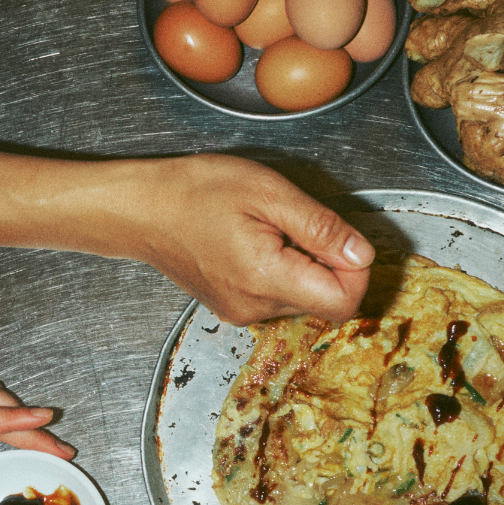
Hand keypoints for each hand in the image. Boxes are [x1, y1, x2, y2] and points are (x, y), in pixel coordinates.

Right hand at [130, 154, 374, 324]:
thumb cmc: (195, 192)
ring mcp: (242, 312)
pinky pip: (277, 297)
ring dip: (304, 265)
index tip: (341, 238)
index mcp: (266, 279)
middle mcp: (255, 307)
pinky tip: (256, 242)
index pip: (344, 302)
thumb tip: (362, 254)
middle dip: (328, 263)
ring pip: (303, 299)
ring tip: (269, 230)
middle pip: (325, 301)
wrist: (142, 209)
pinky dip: (282, 271)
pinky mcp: (233, 308)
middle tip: (297, 223)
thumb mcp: (268, 193)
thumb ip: (321, 227)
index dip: (357, 270)